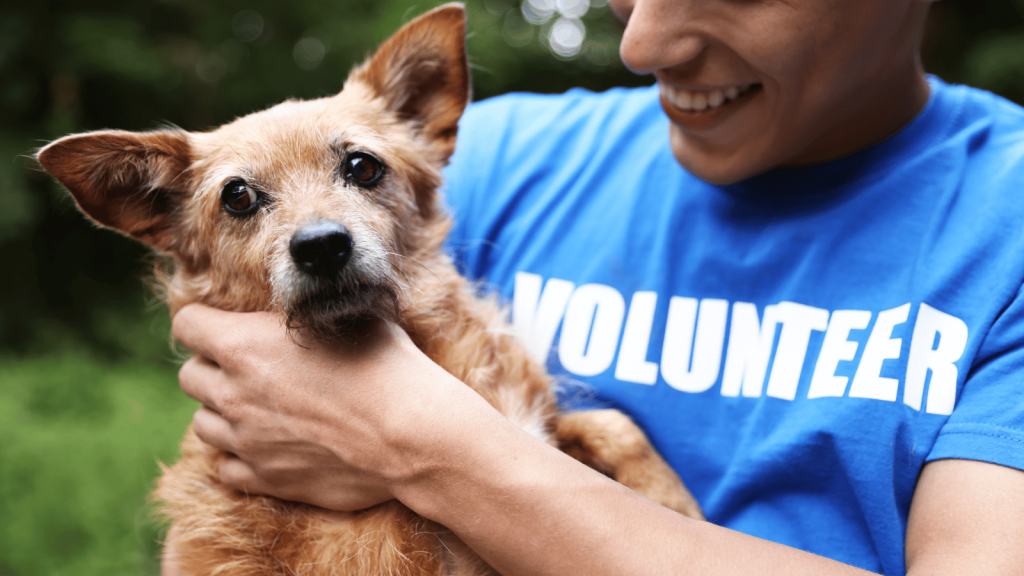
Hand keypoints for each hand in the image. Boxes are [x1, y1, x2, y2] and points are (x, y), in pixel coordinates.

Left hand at [171, 303, 462, 510]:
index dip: (204, 322)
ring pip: (203, 423)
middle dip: (213, 367)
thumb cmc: (386, 367)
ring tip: (260, 408)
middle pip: (189, 376)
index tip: (225, 327)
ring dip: (224, 412)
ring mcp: (246, 440)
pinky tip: (269, 444)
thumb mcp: (349, 316)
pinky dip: (240, 455)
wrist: (411, 435)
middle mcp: (234, 393)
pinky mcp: (266, 478)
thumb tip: (305, 300)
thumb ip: (307, 313)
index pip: (187, 325)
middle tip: (248, 368)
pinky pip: (226, 467)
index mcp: (245, 345)